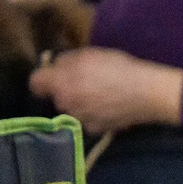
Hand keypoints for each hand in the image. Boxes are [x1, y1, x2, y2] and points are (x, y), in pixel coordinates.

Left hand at [29, 47, 182, 137]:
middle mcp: (64, 104)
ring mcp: (79, 119)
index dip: (44, 78)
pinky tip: (111, 109)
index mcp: (59, 83)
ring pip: (73, 110)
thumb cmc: (117, 68)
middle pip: (57, 97)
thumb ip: (66, 60)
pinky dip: (96, 116)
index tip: (56, 75)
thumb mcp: (89, 53)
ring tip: (102, 97)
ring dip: (81, 104)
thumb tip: (57, 66)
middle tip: (87, 83)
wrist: (146, 94)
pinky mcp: (96, 130)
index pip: (35, 83)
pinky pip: (88, 121)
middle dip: (67, 91)